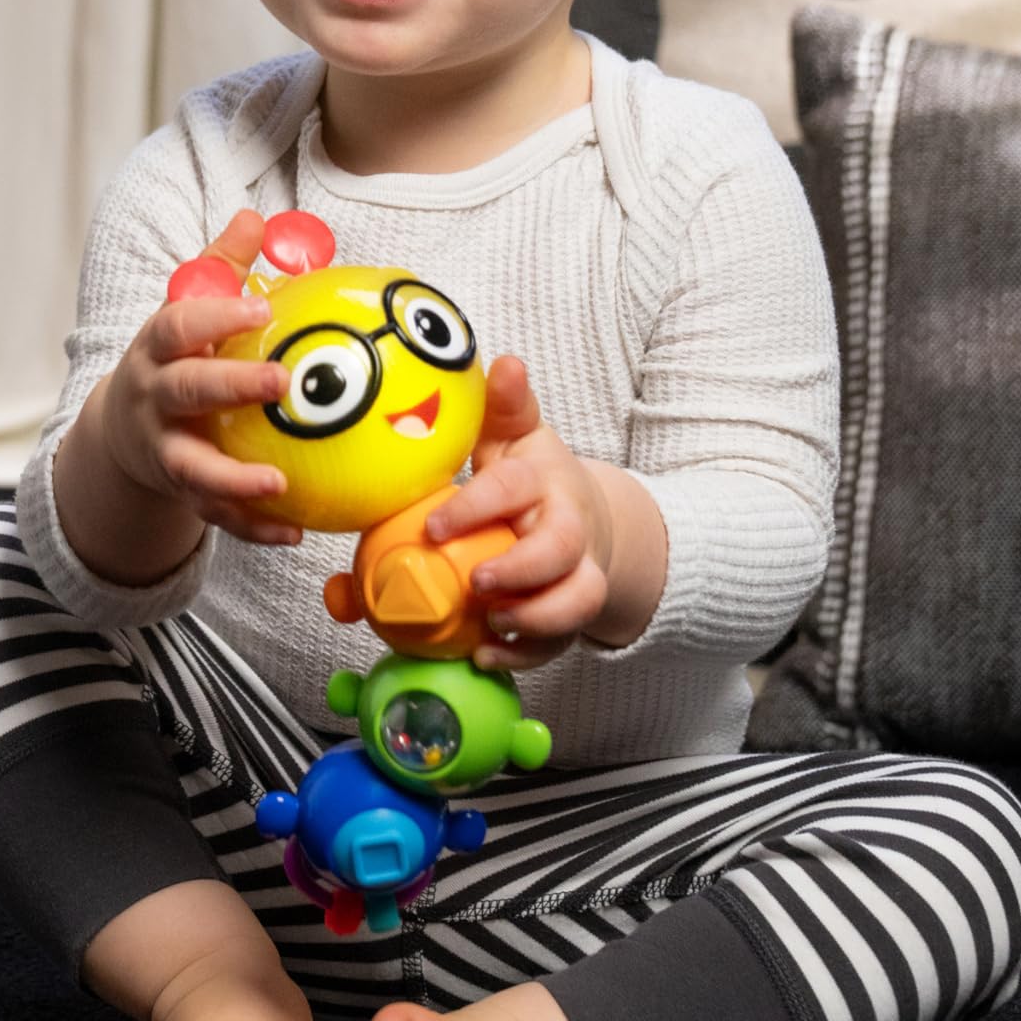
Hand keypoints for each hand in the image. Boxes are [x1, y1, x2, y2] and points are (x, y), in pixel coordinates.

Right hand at [99, 209, 304, 549]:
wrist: (123, 431)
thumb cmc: (174, 360)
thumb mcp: (186, 314)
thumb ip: (221, 268)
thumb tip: (255, 216)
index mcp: (158, 350)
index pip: (178, 326)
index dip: (214, 316)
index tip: (259, 307)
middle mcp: (154, 400)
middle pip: (185, 392)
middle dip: (229, 387)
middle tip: (281, 383)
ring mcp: (164, 450)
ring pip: (192, 468)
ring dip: (234, 479)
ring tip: (278, 481)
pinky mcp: (181, 492)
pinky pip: (215, 515)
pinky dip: (253, 527)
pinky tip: (294, 529)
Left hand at [422, 355, 616, 668]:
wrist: (586, 520)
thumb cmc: (529, 479)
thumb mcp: (512, 437)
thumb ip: (499, 406)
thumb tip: (503, 362)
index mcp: (541, 479)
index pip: (514, 487)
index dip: (478, 507)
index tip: (434, 526)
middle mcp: (567, 526)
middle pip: (561, 550)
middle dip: (521, 570)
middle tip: (477, 583)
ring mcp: (577, 573)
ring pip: (577, 601)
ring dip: (536, 620)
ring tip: (491, 626)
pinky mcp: (572, 614)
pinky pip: (559, 644)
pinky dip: (524, 658)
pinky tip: (485, 656)